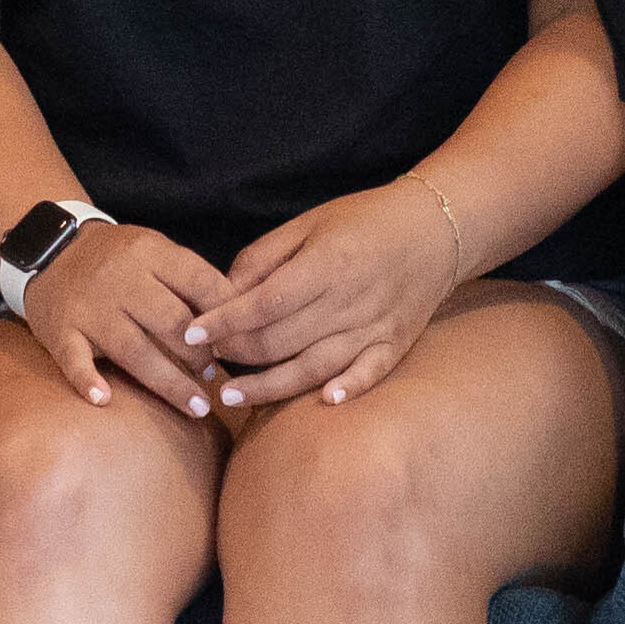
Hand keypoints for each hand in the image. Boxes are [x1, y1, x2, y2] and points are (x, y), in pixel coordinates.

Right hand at [13, 214, 229, 419]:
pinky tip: (104, 401)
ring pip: (134, 350)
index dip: (225, 317)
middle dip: (201, 355)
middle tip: (215, 376)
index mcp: (151, 253)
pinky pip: (74, 359)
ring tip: (198, 407)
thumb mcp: (154, 249)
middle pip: (172, 323)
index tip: (240, 344)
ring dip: (169, 383)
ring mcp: (89, 307)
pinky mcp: (60, 330)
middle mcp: (121, 279)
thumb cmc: (116, 257)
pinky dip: (87, 381)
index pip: (200, 283)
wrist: (49, 247)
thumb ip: (189, 280)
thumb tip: (236, 320)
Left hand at [198, 179, 464, 413]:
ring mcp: (375, 325)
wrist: (435, 228)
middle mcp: (350, 299)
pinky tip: (322, 403)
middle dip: (236, 355)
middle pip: (281, 340)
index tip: (190, 335)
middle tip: (203, 362)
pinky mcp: (395, 344)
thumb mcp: (308, 224)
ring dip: (269, 387)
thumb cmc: (363, 221)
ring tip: (230, 398)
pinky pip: (370, 373)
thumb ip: (264, 259)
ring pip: (314, 366)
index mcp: (326, 264)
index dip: (224, 322)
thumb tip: (223, 294)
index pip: (265, 303)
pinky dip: (349, 388)